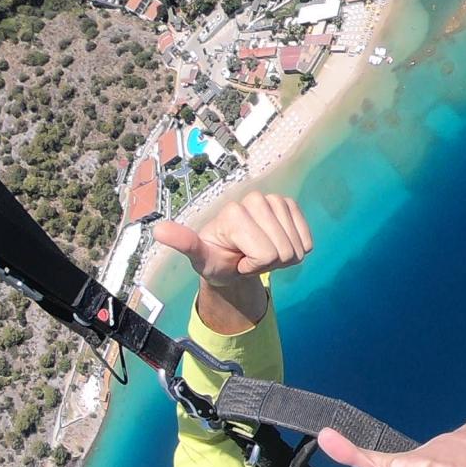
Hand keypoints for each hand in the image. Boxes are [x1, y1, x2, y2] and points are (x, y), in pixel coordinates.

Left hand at [153, 192, 312, 333]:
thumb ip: (184, 243)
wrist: (233, 258)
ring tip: (260, 252)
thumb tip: (158, 231)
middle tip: (249, 257)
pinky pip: (307, 240)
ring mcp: (275, 200)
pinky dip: (296, 249)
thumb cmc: (216, 259)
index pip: (266, 254)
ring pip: (298, 248)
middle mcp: (255, 200)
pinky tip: (276, 245)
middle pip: (284, 251)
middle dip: (269, 263)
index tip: (237, 261)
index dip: (254, 266)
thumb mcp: (199, 258)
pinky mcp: (289, 206)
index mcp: (234, 212)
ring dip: (282, 258)